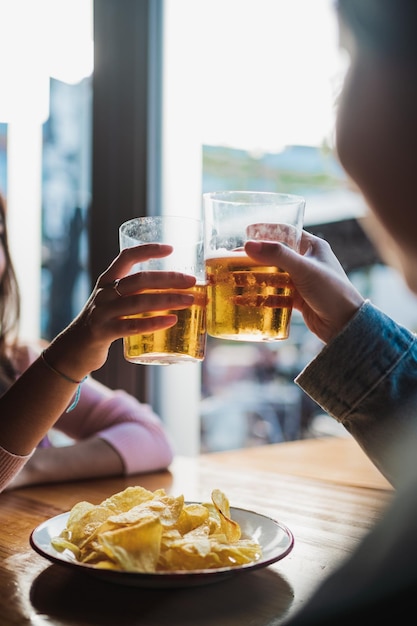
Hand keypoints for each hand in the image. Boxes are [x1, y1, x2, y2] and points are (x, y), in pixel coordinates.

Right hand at [47, 243, 196, 376]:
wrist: (73, 350)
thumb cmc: (102, 323)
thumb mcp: (112, 302)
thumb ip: (134, 295)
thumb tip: (172, 292)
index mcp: (107, 281)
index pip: (127, 257)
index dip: (148, 250)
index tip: (171, 249)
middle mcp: (104, 293)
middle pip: (140, 280)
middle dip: (169, 279)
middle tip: (192, 281)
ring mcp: (102, 313)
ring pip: (139, 302)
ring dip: (168, 300)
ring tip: (190, 300)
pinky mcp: (103, 333)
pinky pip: (131, 326)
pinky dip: (153, 323)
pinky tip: (171, 321)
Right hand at [245, 231, 364, 343]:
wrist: (345, 325)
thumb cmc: (331, 292)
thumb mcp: (304, 269)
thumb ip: (277, 255)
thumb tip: (247, 245)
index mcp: (312, 247)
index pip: (285, 232)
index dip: (266, 232)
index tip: (245, 233)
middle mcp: (307, 262)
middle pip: (275, 256)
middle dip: (254, 259)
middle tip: (232, 260)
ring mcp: (302, 281)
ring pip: (273, 276)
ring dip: (255, 278)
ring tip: (234, 279)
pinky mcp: (298, 299)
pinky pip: (275, 295)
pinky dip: (261, 297)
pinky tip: (244, 301)